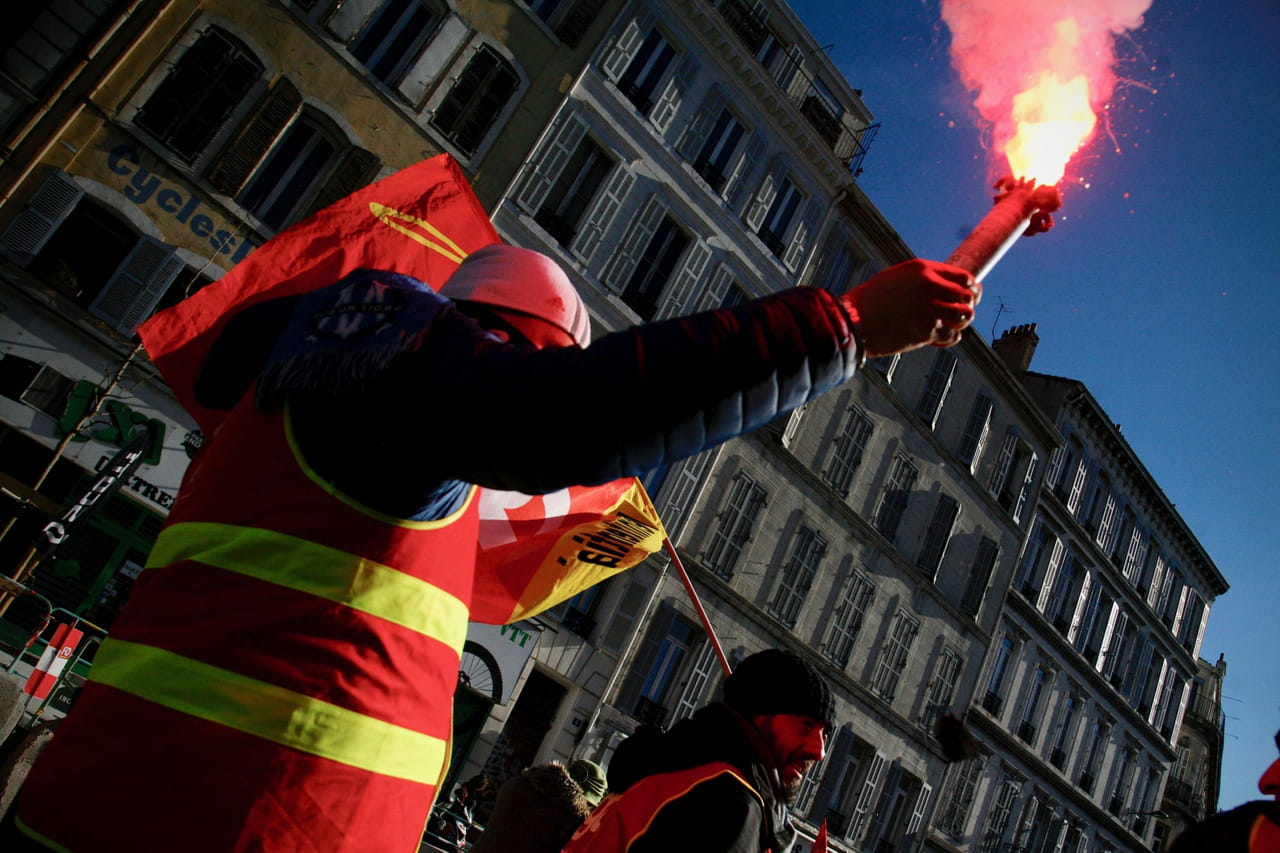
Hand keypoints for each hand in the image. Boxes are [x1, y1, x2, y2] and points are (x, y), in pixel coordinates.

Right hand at [841, 259, 979, 356]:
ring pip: (965, 316)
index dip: (970, 288)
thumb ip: (923, 278)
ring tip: (950, 325)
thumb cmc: (870, 301)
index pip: (964, 276)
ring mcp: (930, 308)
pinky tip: (940, 337)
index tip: (968, 295)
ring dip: (961, 322)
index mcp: (923, 269)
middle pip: (968, 295)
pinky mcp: (926, 331)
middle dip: (967, 305)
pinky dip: (949, 338)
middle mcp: (930, 286)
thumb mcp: (897, 277)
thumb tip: (946, 286)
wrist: (853, 321)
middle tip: (959, 313)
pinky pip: (952, 335)